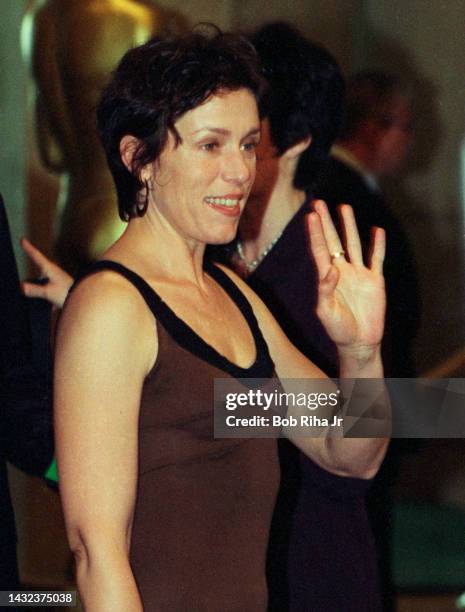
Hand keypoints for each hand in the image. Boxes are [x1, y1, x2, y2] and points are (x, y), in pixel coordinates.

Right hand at [20, 238, 73, 307]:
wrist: (83, 298)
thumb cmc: (68, 293)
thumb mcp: (48, 292)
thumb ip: (34, 290)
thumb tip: (22, 286)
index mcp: (50, 269)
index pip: (37, 256)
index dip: (29, 248)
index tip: (23, 239)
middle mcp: (53, 272)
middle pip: (39, 262)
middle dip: (33, 255)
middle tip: (25, 246)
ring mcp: (56, 278)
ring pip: (43, 273)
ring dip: (37, 273)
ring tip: (32, 269)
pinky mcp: (59, 286)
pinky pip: (46, 283)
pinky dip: (42, 285)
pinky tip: (40, 291)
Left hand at [307, 200, 385, 354]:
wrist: (359, 342)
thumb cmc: (338, 330)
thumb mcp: (326, 312)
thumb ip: (325, 291)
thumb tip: (330, 269)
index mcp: (327, 278)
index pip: (320, 250)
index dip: (315, 233)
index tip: (310, 215)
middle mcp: (342, 271)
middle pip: (333, 241)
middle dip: (326, 222)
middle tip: (319, 202)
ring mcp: (358, 275)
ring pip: (353, 244)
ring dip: (349, 226)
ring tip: (344, 207)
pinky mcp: (375, 281)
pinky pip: (376, 259)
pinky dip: (377, 245)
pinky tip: (377, 231)